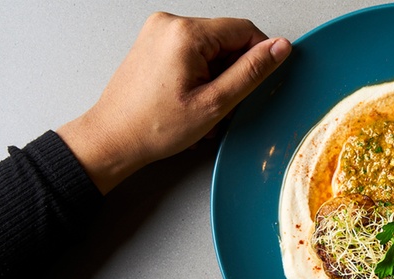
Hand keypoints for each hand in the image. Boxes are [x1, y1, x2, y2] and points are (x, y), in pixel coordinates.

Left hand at [57, 12, 290, 193]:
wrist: (113, 138)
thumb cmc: (153, 127)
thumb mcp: (215, 103)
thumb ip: (251, 72)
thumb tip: (279, 48)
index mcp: (186, 33)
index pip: (244, 30)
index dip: (259, 56)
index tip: (258, 82)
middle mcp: (170, 24)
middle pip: (226, 39)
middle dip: (233, 71)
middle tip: (221, 103)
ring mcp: (158, 32)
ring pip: (211, 48)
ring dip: (217, 76)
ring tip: (203, 105)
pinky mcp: (154, 43)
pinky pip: (192, 52)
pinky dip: (200, 75)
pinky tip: (191, 98)